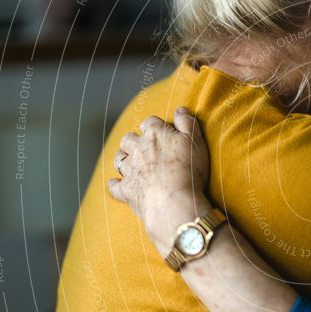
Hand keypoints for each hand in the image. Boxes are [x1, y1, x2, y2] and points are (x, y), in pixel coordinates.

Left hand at [109, 107, 211, 255]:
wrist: (174, 201)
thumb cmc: (188, 170)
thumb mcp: (196, 141)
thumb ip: (188, 123)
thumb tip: (180, 110)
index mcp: (154, 134)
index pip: (150, 122)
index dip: (157, 126)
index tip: (164, 132)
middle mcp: (138, 149)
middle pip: (129, 138)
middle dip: (135, 140)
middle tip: (144, 146)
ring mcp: (130, 170)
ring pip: (119, 158)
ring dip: (123, 157)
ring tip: (131, 160)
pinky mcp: (127, 190)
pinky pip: (115, 185)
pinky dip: (115, 184)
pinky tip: (116, 183)